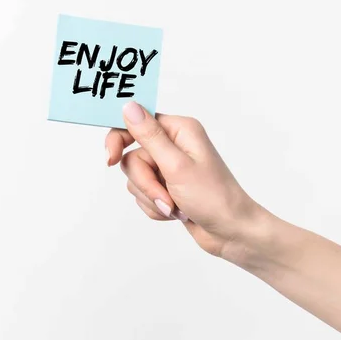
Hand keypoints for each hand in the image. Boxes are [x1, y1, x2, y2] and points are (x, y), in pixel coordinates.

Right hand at [105, 101, 269, 262]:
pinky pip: (144, 194)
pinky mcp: (167, 187)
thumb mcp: (177, 165)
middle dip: (146, 183)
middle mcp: (174, 145)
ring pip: (136, 179)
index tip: (111, 159)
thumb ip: (150, 137)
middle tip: (165, 197)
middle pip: (133, 158)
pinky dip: (156, 207)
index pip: (136, 123)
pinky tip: (176, 213)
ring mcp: (169, 167)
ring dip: (153, 198)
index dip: (119, 140)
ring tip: (176, 207)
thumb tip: (129, 107)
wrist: (230, 232)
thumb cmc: (214, 197)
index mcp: (179, 130)